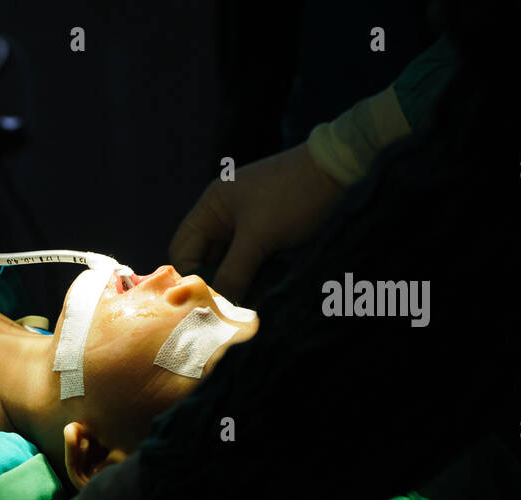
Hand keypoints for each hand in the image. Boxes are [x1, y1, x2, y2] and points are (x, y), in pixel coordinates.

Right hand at [168, 142, 343, 299]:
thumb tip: (216, 308)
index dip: (190, 276)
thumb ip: (233, 273)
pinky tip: (265, 286)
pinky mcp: (264, 232)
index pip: (182, 249)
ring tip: (250, 298)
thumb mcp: (259, 238)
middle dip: (215, 282)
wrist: (338, 170)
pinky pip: (248, 261)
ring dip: (236, 281)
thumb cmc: (291, 197)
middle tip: (227, 307)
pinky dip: (253, 275)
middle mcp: (222, 215)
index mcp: (211, 207)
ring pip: (227, 263)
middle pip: (204, 259)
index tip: (206, 301)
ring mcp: (243, 223)